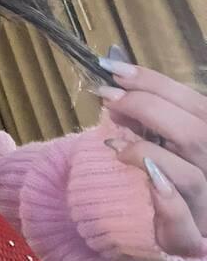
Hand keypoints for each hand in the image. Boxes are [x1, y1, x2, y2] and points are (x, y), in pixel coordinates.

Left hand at [98, 45, 206, 257]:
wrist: (178, 232)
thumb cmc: (169, 176)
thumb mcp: (161, 139)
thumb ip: (148, 116)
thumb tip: (116, 85)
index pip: (195, 103)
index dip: (155, 83)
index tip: (114, 69)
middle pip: (196, 133)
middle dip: (147, 107)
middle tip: (108, 98)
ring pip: (191, 174)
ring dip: (147, 149)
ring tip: (113, 139)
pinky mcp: (192, 235)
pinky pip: (183, 217)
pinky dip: (161, 196)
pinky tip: (137, 176)